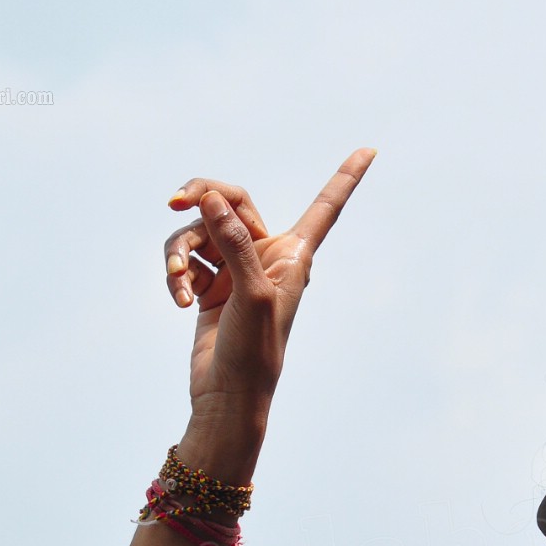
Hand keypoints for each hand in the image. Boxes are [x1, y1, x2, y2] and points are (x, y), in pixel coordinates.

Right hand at [163, 150, 374, 442]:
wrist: (228, 396)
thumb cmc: (255, 350)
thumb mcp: (251, 293)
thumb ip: (234, 241)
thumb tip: (211, 198)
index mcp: (295, 253)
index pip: (326, 206)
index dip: (346, 177)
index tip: (371, 149)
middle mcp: (266, 254)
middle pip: (231, 199)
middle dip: (200, 196)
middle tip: (174, 200)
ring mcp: (234, 267)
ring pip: (198, 230)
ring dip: (180, 251)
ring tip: (180, 282)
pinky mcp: (209, 283)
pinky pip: (185, 258)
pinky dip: (176, 274)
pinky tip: (181, 300)